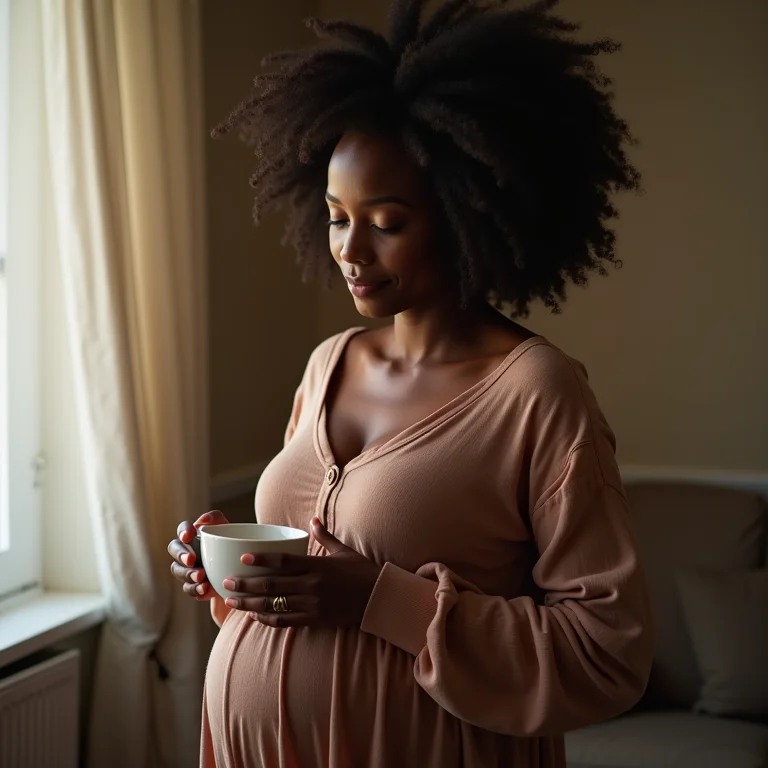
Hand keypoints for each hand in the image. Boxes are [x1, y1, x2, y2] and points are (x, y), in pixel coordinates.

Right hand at [167, 510, 229, 600]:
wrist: (240, 569)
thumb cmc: (230, 543)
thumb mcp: (227, 528)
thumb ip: (215, 518)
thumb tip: (202, 520)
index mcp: (192, 536)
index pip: (182, 529)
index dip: (183, 531)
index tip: (189, 536)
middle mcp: (185, 551)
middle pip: (174, 551)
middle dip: (181, 555)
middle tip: (191, 560)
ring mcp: (187, 569)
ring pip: (178, 571)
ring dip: (188, 574)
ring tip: (201, 577)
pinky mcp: (193, 585)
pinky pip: (188, 588)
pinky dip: (195, 589)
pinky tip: (205, 589)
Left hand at [221, 517, 382, 628]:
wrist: (378, 599)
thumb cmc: (362, 572)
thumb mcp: (344, 550)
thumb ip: (324, 536)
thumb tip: (313, 520)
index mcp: (317, 566)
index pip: (283, 562)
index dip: (261, 560)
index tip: (242, 558)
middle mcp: (312, 586)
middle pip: (272, 585)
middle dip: (246, 584)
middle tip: (225, 582)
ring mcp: (312, 605)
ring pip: (274, 605)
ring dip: (250, 604)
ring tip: (231, 601)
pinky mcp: (314, 620)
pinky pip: (285, 621)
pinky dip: (267, 620)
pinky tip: (254, 617)